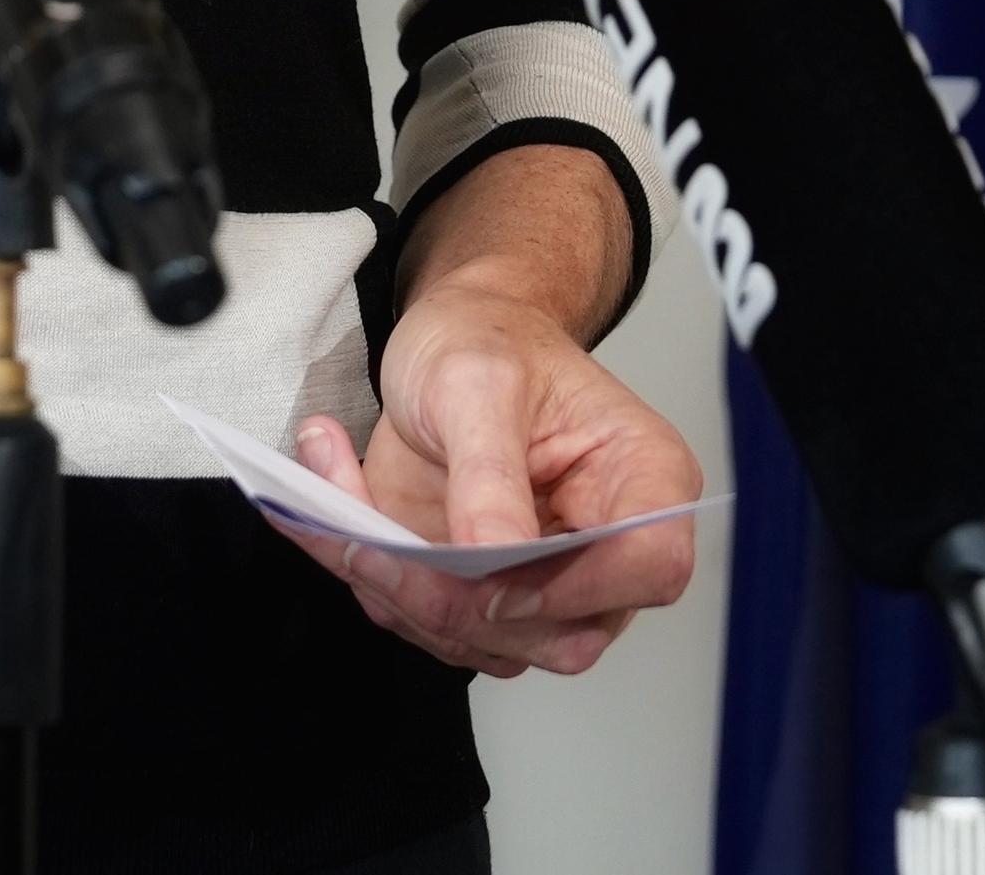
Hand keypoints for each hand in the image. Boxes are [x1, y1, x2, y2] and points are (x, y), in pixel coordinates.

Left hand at [283, 278, 700, 679]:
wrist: (448, 340)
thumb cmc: (487, 339)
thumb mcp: (478, 382)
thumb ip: (490, 476)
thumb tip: (498, 563)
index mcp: (644, 479)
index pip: (652, 567)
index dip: (579, 588)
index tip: (492, 573)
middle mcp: (605, 547)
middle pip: (564, 635)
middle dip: (460, 605)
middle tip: (373, 543)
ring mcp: (545, 581)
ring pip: (489, 645)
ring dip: (401, 594)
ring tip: (337, 503)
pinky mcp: (482, 594)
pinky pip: (430, 625)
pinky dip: (372, 581)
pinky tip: (333, 510)